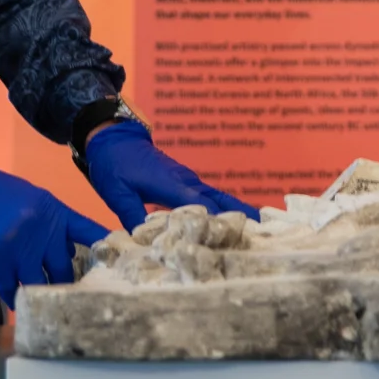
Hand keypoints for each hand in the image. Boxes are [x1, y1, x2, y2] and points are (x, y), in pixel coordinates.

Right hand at [0, 158, 109, 307]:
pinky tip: (15, 304)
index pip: (89, 232)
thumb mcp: (32, 199)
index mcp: (54, 212)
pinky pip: (10, 289)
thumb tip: (69, 253)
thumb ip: (53, 225)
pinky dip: (12, 298)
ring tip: (44, 308)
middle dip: (67, 285)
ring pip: (38, 283)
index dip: (104, 250)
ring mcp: (19, 247)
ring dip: (40, 295)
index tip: (117, 267)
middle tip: (72, 301)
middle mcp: (42, 230)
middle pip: (64, 268)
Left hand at [81, 123, 256, 229]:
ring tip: (257, 226)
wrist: (113, 137)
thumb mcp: (118, 193)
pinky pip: (208, 195)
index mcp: (172, 184)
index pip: (202, 206)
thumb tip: (147, 242)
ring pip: (217, 196)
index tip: (241, 234)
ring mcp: (187, 179)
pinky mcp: (183, 181)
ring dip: (236, 209)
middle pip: (220, 199)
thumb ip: (133, 216)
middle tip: (265, 229)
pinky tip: (229, 217)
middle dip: (241, 213)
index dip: (220, 221)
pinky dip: (223, 206)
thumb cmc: (114, 164)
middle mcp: (186, 181)